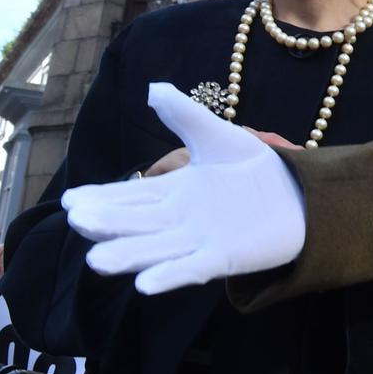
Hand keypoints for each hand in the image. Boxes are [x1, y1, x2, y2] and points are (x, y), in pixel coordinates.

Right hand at [66, 83, 306, 293]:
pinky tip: (145, 285)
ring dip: (128, 256)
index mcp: (172, 192)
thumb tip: (152, 89)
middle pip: (135, 224)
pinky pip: (191, 270)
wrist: (301, 195)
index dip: (101, 198)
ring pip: (154, 251)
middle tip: (77, 222)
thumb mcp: (218, 137)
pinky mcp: (224, 259)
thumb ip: (186, 115)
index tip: (71, 200)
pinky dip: (169, 276)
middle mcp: (177, 220)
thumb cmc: (255, 169)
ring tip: (97, 261)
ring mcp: (198, 242)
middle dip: (107, 225)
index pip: (129, 196)